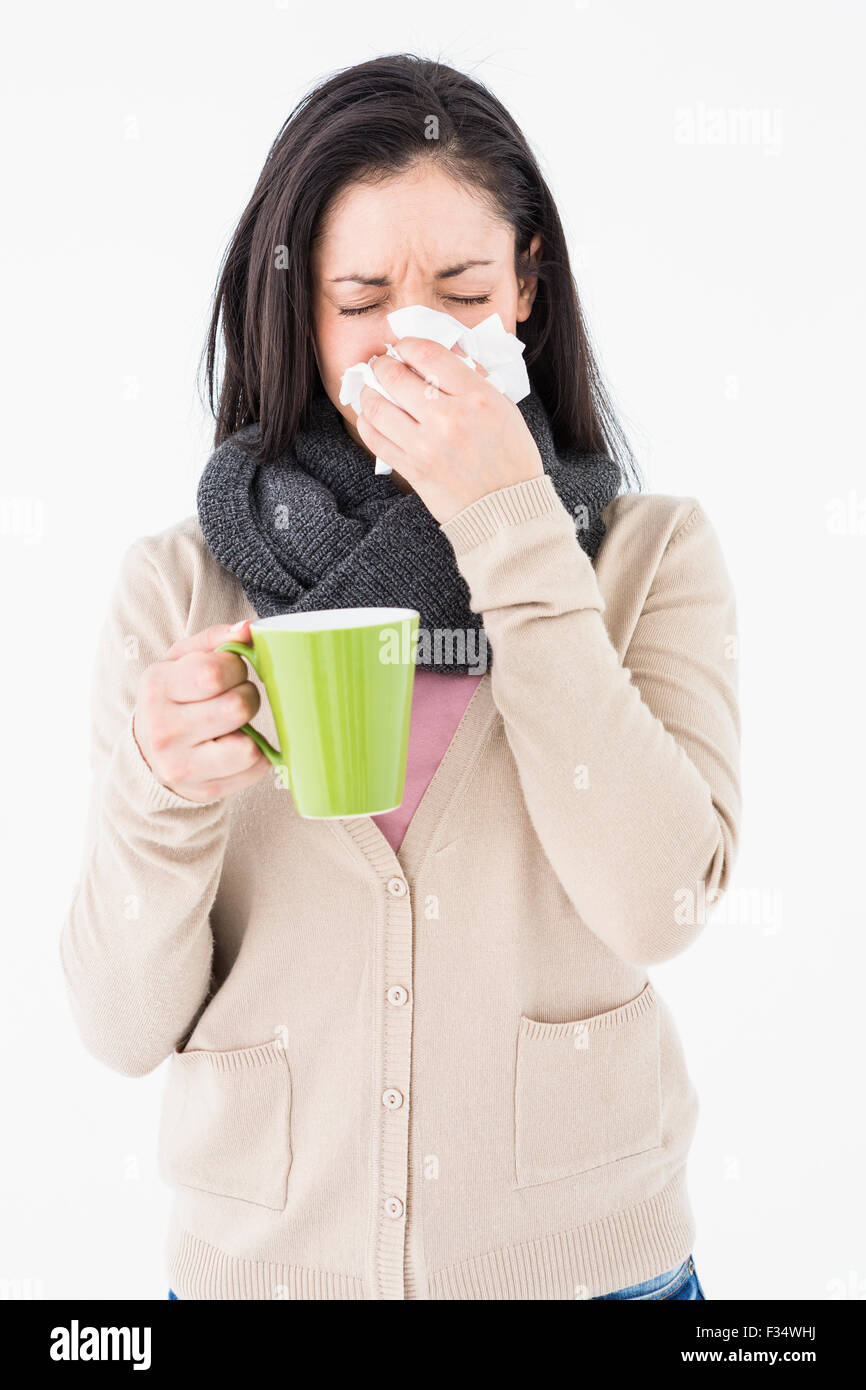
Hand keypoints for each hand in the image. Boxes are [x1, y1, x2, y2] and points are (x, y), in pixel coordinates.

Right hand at [132, 620, 269, 801]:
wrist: (148, 753)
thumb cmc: (174, 696)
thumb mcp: (181, 660)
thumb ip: (216, 639)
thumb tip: (248, 629)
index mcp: (156, 688)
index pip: (213, 673)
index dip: (234, 667)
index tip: (229, 670)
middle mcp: (164, 731)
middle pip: (237, 708)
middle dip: (247, 696)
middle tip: (235, 696)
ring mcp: (182, 766)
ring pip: (249, 747)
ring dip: (252, 729)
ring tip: (235, 723)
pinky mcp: (204, 790)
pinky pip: (255, 768)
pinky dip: (256, 755)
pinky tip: (236, 745)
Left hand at [356, 338, 543, 524]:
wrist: (507, 511)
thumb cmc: (511, 457)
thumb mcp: (505, 408)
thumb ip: (474, 378)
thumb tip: (445, 352)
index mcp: (477, 397)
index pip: (429, 354)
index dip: (407, 344)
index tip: (403, 347)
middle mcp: (448, 418)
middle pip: (395, 376)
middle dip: (382, 364)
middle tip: (382, 364)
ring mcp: (426, 446)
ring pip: (377, 406)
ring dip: (368, 392)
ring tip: (371, 388)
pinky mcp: (412, 469)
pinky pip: (375, 439)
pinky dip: (367, 422)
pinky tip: (371, 416)